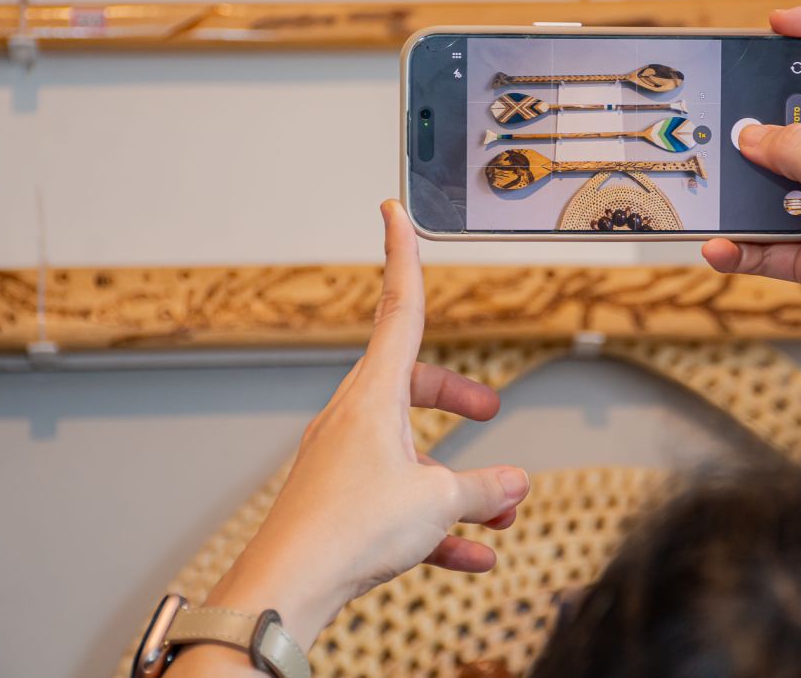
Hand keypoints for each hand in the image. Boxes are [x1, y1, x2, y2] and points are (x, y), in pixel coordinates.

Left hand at [203, 200, 530, 650]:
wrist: (286, 591)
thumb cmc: (349, 529)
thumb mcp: (438, 500)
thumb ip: (485, 489)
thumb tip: (514, 485)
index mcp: (373, 394)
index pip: (398, 307)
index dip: (402, 254)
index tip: (392, 209)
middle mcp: (354, 418)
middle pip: (412, 383)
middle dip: (457, 395)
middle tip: (489, 410)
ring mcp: (345, 461)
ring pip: (411, 451)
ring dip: (458, 478)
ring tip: (500, 513)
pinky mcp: (341, 504)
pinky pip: (399, 501)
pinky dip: (437, 523)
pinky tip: (473, 557)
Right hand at [703, 2, 800, 424]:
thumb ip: (799, 154)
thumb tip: (752, 135)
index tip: (781, 25)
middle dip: (769, 122)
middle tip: (732, 119)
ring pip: (781, 182)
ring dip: (751, 189)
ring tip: (721, 185)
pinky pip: (768, 238)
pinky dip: (744, 243)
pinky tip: (723, 248)